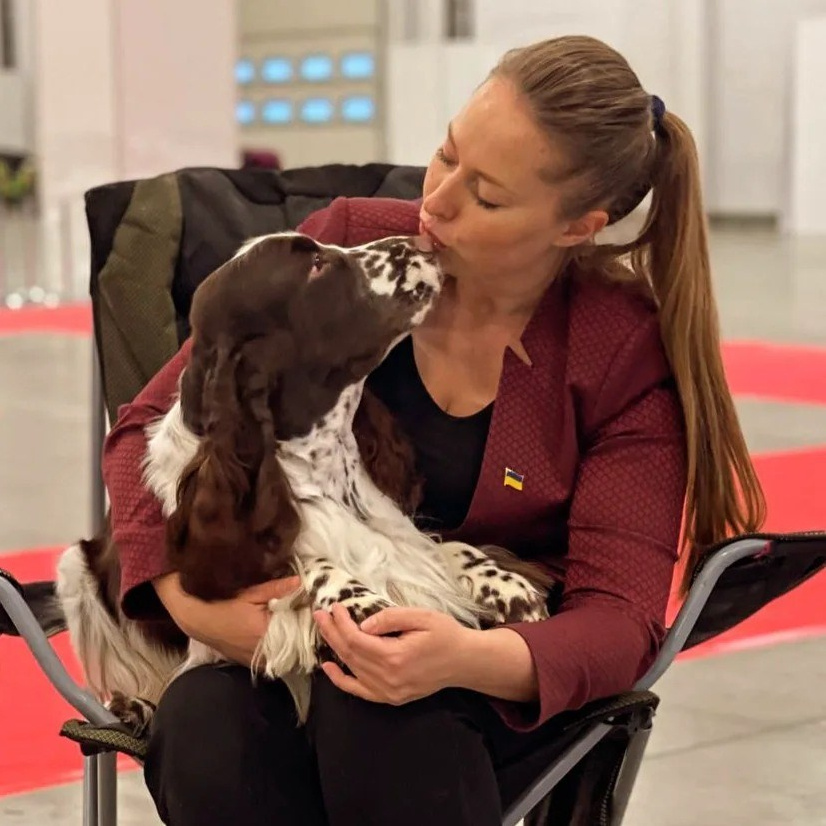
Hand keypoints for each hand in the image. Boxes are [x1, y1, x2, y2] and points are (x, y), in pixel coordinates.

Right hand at [153, 572, 300, 665]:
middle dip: (301, 631)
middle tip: (307, 615)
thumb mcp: (251, 593)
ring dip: (291, 641)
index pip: (298, 630)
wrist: (197, 620)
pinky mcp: (251, 664)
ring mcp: (256, 662)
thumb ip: (277, 589)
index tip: (314, 609)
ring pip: (284, 653)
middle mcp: (263, 653)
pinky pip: (272, 658)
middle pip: (293, 645)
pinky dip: (278, 648)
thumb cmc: (223, 604)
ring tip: (296, 623)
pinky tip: (280, 635)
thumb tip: (301, 582)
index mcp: (265, 634)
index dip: (307, 620)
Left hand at [313, 604, 472, 704]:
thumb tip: (362, 625)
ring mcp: (389, 692)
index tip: (334, 607)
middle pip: (350, 654)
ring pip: (352, 669)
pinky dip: (342, 681)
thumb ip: (390, 618)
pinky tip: (329, 668)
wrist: (464, 661)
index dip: (341, 623)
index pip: (356, 640)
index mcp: (395, 657)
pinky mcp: (391, 697)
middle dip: (332, 632)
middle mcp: (388, 678)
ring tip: (324, 629)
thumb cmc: (445, 634)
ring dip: (335, 648)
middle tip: (320, 614)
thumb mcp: (421, 616)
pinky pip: (360, 691)